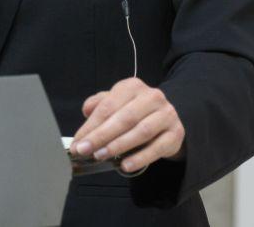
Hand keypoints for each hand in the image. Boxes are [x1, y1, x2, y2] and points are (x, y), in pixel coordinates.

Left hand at [69, 77, 185, 174]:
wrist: (167, 120)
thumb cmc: (135, 112)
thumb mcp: (117, 103)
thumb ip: (100, 105)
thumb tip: (86, 110)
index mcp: (133, 87)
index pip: (109, 106)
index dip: (91, 126)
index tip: (77, 142)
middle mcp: (152, 97)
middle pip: (124, 118)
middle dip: (101, 136)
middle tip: (84, 150)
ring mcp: (166, 114)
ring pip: (141, 131)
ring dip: (118, 145)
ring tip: (100, 156)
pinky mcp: (176, 133)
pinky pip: (157, 148)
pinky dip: (140, 158)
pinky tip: (125, 166)